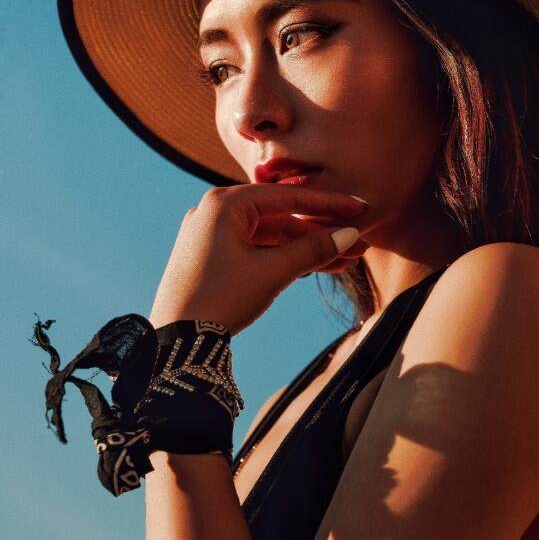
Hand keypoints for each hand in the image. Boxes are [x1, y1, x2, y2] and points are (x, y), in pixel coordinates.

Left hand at [148, 184, 369, 335]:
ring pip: (270, 236)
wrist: (176, 341)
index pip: (289, 198)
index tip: (360, 209)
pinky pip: (256, 250)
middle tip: (358, 243)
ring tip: (344, 262)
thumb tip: (348, 235)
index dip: (329, 206)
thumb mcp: (273, 272)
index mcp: (226, 203)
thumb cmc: (220, 299)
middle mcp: (215, 211)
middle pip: (281, 217)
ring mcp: (211, 234)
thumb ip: (312, 250)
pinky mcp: (211, 256)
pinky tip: (314, 267)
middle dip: (320, 233)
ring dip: (305, 249)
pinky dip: (282, 258)